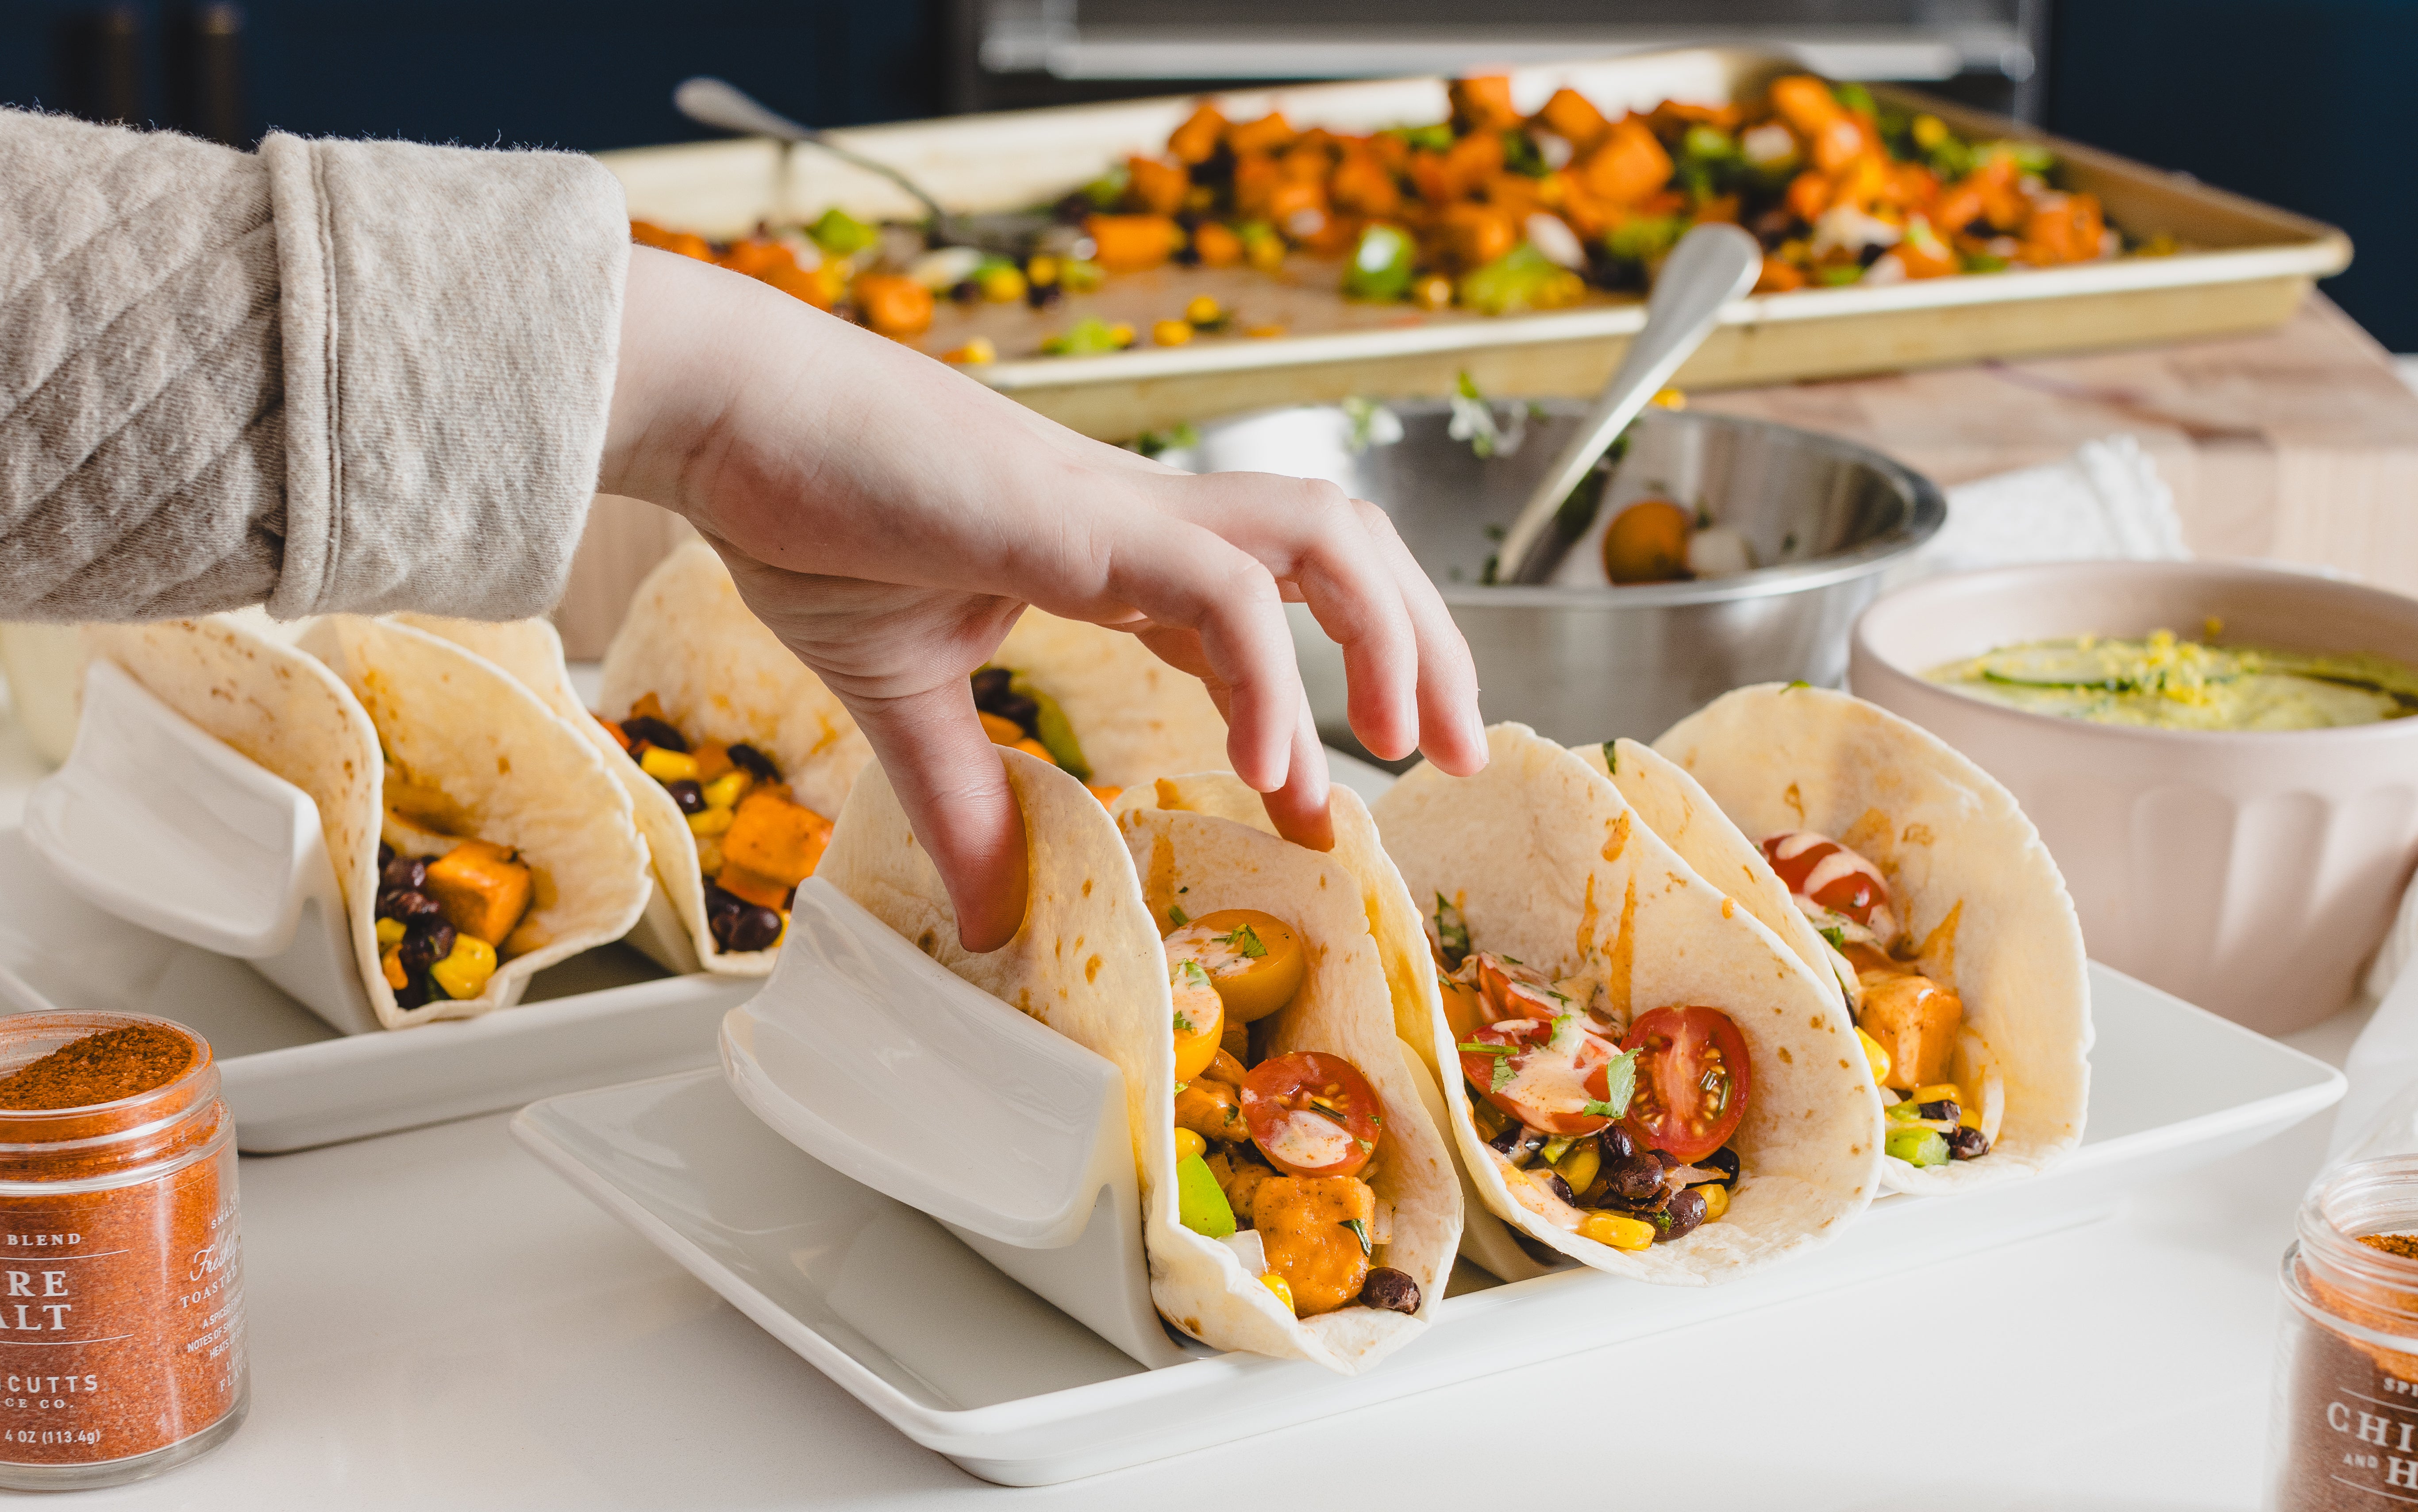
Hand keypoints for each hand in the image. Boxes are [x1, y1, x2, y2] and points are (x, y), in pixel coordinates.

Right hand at [602, 246, 1485, 949]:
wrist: (727, 417)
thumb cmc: (804, 514)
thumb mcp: (897, 691)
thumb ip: (960, 799)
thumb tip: (990, 921)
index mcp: (1108, 548)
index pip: (1254, 622)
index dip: (1304, 710)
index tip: (1319, 808)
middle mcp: (1140, 520)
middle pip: (1340, 551)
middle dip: (1420, 645)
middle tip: (1448, 754)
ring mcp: (1119, 511)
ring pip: (1324, 536)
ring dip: (1391, 636)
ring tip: (1405, 746)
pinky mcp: (1078, 519)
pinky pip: (1217, 589)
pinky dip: (1267, 675)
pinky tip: (1278, 768)